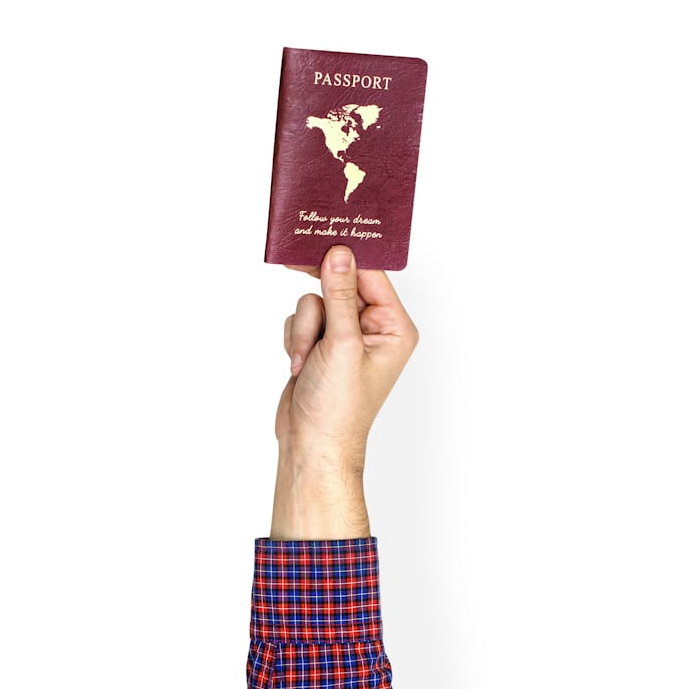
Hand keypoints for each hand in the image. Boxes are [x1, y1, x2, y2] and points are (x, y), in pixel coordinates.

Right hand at [270, 244, 418, 539]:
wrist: (311, 446)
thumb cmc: (338, 408)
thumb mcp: (342, 345)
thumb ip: (339, 295)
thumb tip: (339, 253)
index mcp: (394, 328)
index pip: (371, 276)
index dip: (345, 258)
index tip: (319, 242)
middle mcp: (373, 329)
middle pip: (339, 284)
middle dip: (320, 305)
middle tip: (297, 279)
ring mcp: (344, 337)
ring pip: (315, 302)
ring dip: (304, 328)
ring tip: (306, 360)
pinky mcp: (320, 345)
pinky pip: (301, 318)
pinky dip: (295, 338)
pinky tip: (298, 365)